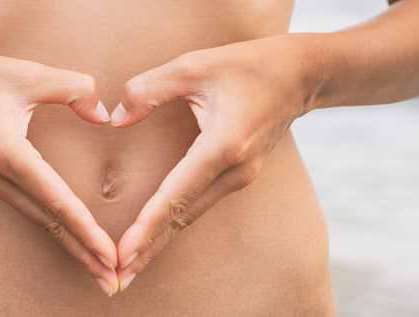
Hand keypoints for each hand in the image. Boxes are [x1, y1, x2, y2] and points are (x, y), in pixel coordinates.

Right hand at [0, 44, 119, 294]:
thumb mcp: (28, 73)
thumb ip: (72, 89)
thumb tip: (104, 114)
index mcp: (9, 154)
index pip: (56, 202)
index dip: (86, 231)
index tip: (109, 256)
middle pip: (49, 224)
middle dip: (84, 254)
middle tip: (114, 282)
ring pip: (39, 220)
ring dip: (71, 245)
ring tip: (100, 269)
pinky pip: (28, 209)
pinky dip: (54, 226)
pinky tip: (71, 237)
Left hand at [110, 36, 316, 290]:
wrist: (302, 74)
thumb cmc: (249, 65)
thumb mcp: (194, 65)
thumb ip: (150, 89)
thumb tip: (116, 118)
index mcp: (223, 146)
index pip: (176, 194)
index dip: (148, 226)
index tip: (125, 253)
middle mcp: (234, 170)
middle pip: (183, 217)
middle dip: (149, 248)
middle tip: (116, 277)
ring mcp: (240, 177)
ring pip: (191, 216)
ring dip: (159, 241)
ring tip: (128, 267)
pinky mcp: (238, 176)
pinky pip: (199, 205)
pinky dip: (173, 223)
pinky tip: (153, 238)